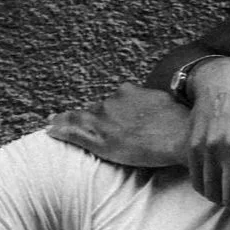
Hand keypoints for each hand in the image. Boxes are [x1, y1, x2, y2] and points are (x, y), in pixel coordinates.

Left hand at [47, 84, 189, 167]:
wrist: (180, 136)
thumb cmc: (180, 123)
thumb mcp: (166, 103)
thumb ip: (152, 101)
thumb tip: (155, 103)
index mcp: (129, 92)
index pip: (112, 100)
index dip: (107, 109)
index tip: (102, 112)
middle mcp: (113, 102)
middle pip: (96, 109)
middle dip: (92, 118)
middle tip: (80, 124)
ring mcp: (105, 119)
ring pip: (80, 119)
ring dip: (66, 120)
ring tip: (52, 122)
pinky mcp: (100, 138)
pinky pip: (74, 132)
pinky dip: (60, 130)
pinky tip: (49, 130)